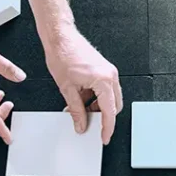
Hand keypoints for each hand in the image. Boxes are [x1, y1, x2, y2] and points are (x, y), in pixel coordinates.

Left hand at [44, 26, 122, 144]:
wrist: (60, 37)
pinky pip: (105, 89)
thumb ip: (76, 110)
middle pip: (114, 106)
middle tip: (88, 123)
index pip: (109, 111)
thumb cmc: (63, 55)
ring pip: (110, 98)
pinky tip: (81, 98)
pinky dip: (96, 97)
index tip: (104, 137)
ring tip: (80, 108)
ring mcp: (108, 71)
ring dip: (97, 106)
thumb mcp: (67, 88)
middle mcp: (110, 75)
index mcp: (103, 80)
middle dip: (102, 117)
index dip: (107, 127)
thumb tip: (81, 124)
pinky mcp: (104, 69)